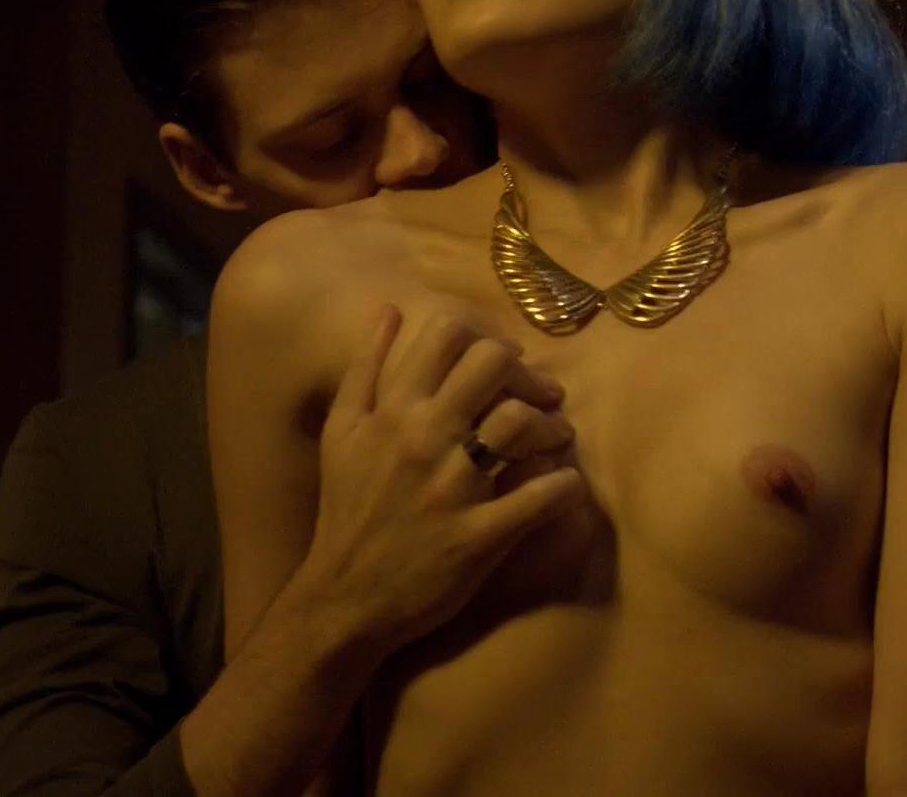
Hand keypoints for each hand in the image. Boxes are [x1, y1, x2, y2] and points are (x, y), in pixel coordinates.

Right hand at [288, 304, 585, 649]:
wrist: (343, 596)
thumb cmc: (347, 509)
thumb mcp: (342, 431)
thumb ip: (365, 367)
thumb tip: (391, 310)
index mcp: (392, 409)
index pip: (450, 336)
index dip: (489, 340)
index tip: (502, 366)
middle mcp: (424, 438)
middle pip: (494, 366)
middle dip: (528, 375)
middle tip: (542, 397)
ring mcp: (453, 487)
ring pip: (521, 424)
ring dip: (552, 425)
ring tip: (556, 439)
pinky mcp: (479, 536)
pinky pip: (540, 497)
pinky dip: (564, 486)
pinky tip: (565, 485)